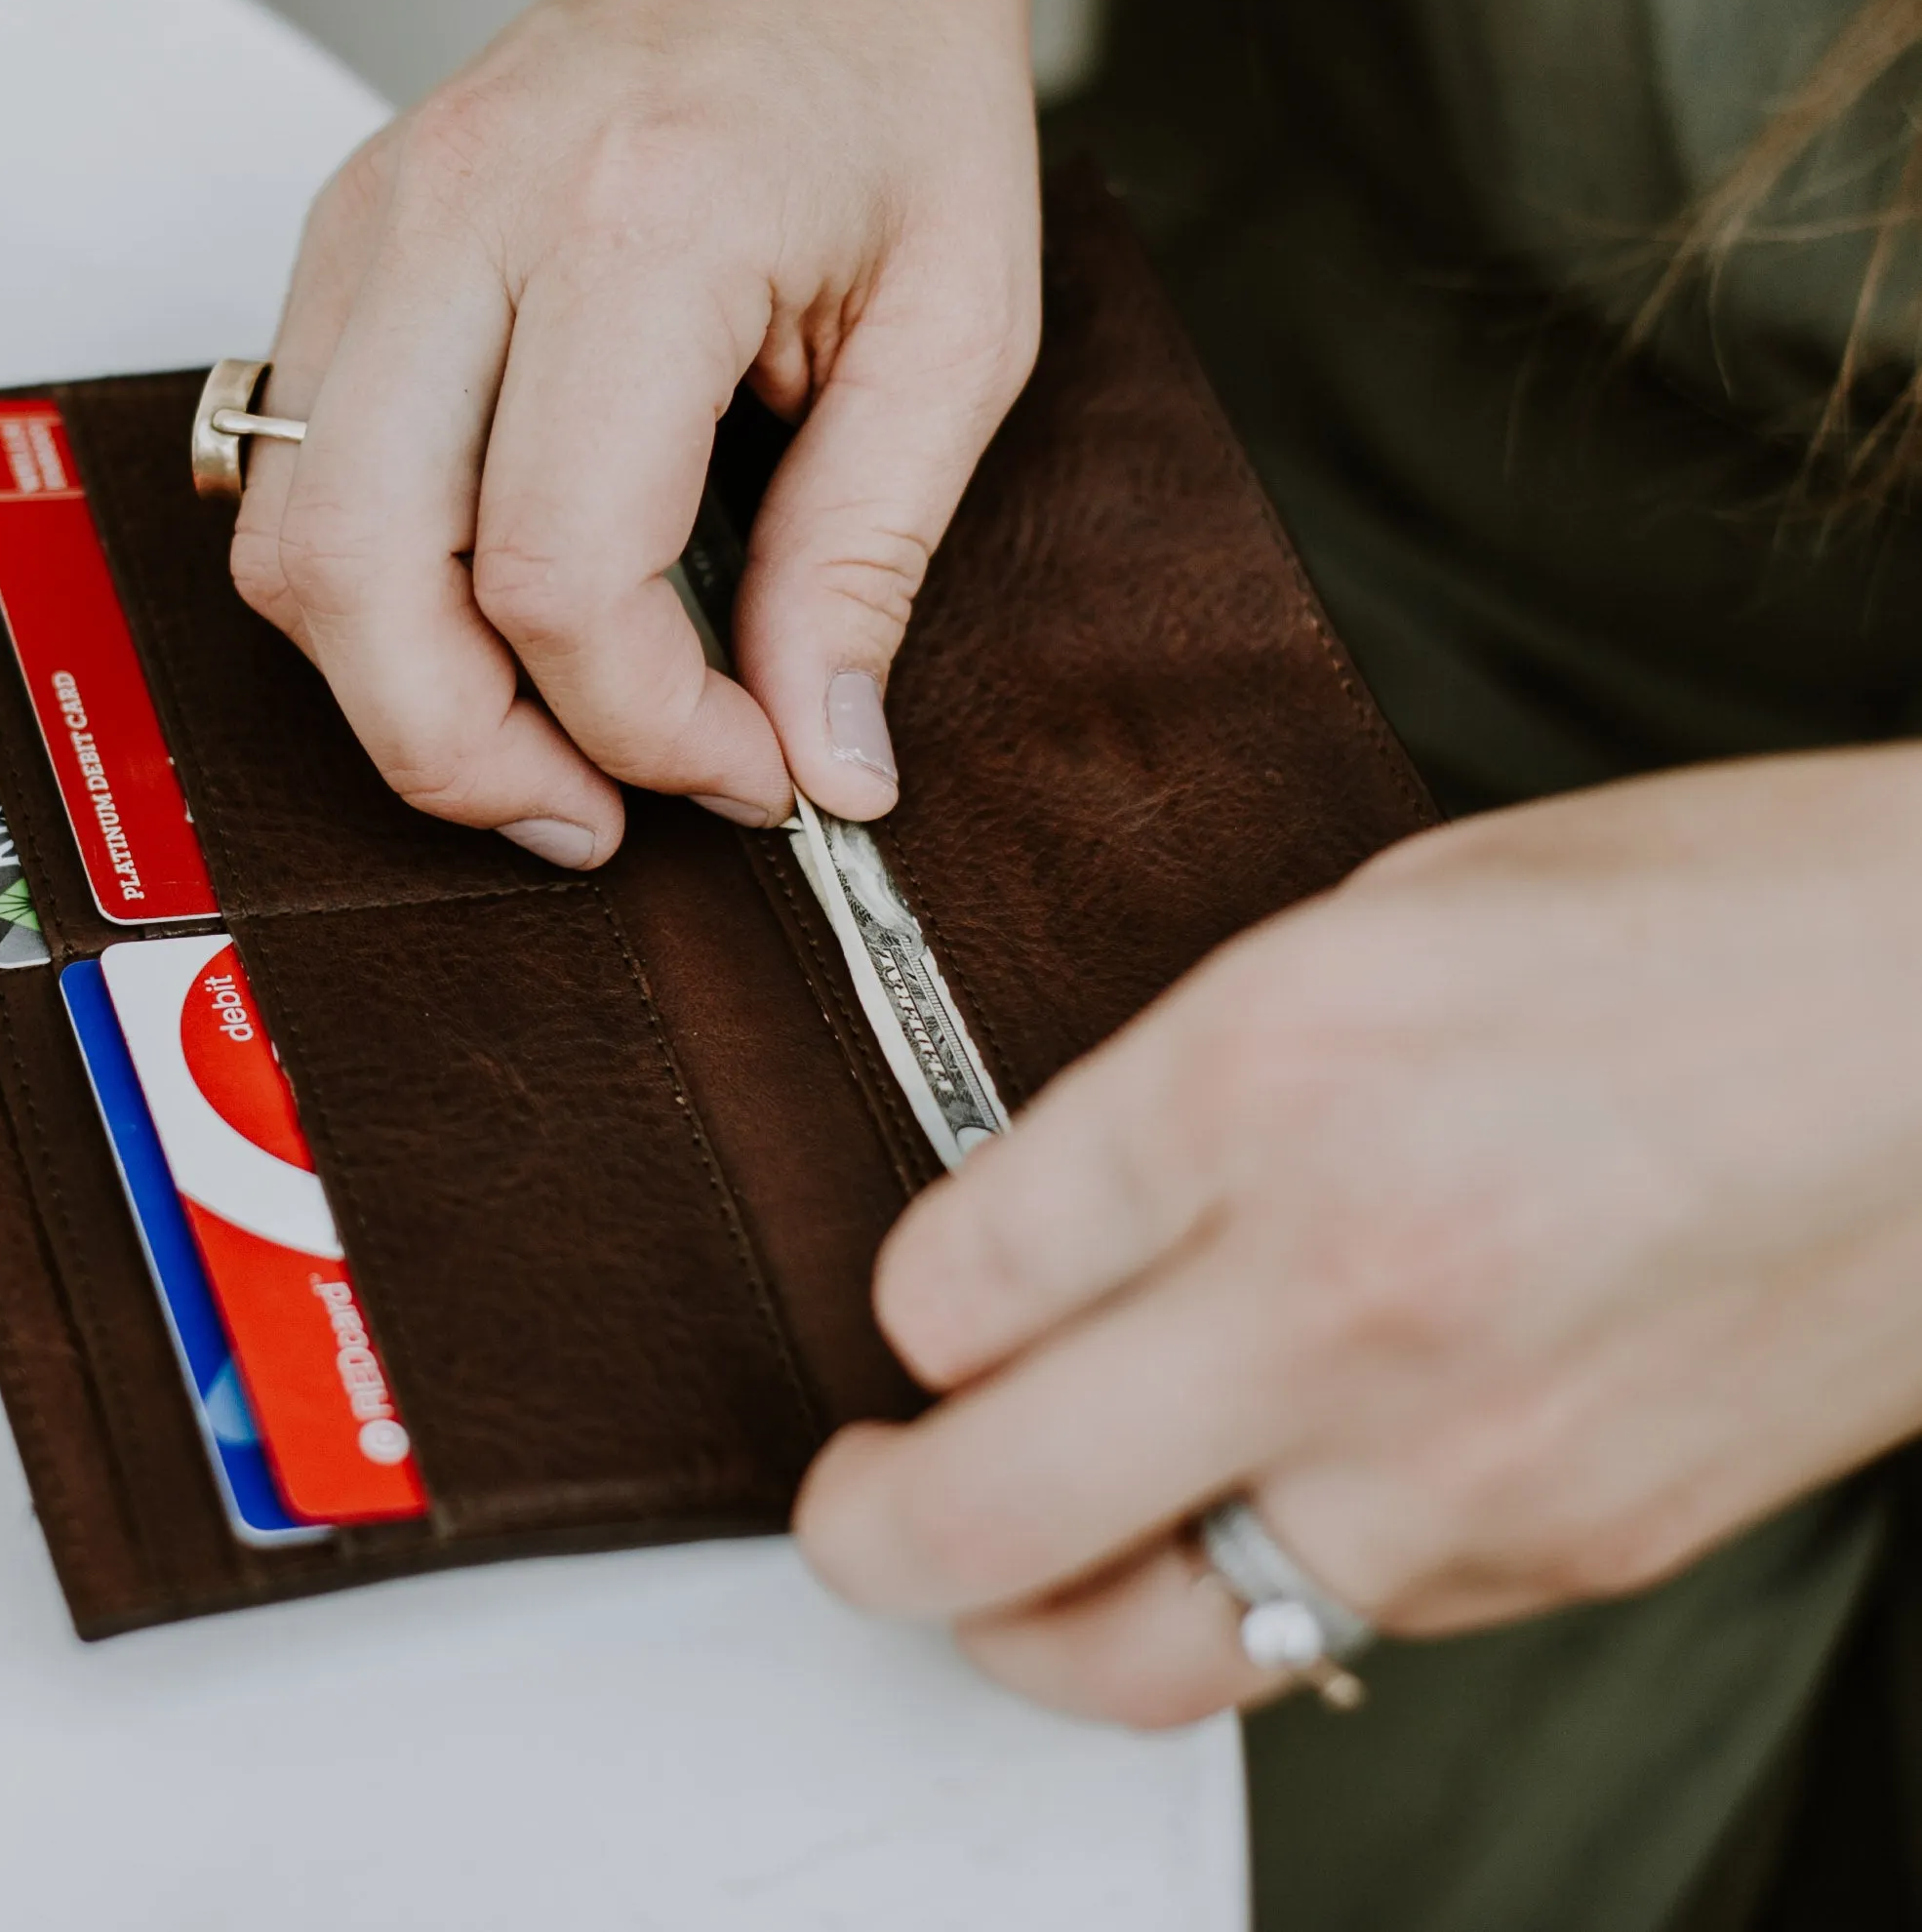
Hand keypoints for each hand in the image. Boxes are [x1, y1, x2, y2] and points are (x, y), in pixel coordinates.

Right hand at [230, 0, 1041, 865]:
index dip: (651, 730)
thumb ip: (873, 555)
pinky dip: (376, 590)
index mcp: (643, 217)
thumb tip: (817, 762)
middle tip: (598, 817)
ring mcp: (377, 216)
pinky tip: (494, 613)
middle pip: (361, 577)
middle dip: (469, 756)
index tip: (751, 767)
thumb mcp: (961, 324)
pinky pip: (294, 468)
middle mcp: (465, 210)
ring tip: (546, 741)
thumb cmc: (898, 74)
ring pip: (291, 541)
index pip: (563, 572)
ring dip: (400, 690)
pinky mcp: (345, 238)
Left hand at [794, 747, 1921, 1724]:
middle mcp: (1338, 1283)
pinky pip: (1322, 1632)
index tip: (927, 1302)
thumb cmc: (1707, 922)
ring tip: (999, 1579)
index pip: (952, 1281)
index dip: (907, 1309)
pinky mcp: (1567, 1552)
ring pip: (1141, 1645)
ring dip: (1031, 1622)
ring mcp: (1459, 1454)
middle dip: (876, 1529)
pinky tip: (1225, 1533)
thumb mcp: (1377, 915)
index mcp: (1260, 1074)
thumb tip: (1063, 1210)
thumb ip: (1191, 1082)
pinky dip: (1235, 1602)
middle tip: (853, 1511)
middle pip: (988, 1510)